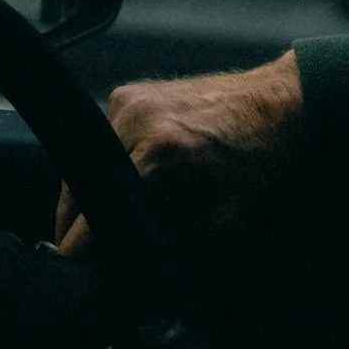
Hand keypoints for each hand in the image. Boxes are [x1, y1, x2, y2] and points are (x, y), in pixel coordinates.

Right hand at [54, 51, 302, 254]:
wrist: (280, 100)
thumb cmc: (262, 154)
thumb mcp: (228, 212)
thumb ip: (181, 238)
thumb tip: (142, 256)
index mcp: (161, 146)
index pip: (103, 199)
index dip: (81, 234)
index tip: (68, 257)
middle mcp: (138, 116)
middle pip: (84, 176)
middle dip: (73, 213)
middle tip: (70, 243)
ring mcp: (131, 98)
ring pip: (88, 155)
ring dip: (85, 186)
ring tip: (88, 219)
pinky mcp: (132, 91)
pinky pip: (102, 134)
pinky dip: (102, 159)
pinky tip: (110, 183)